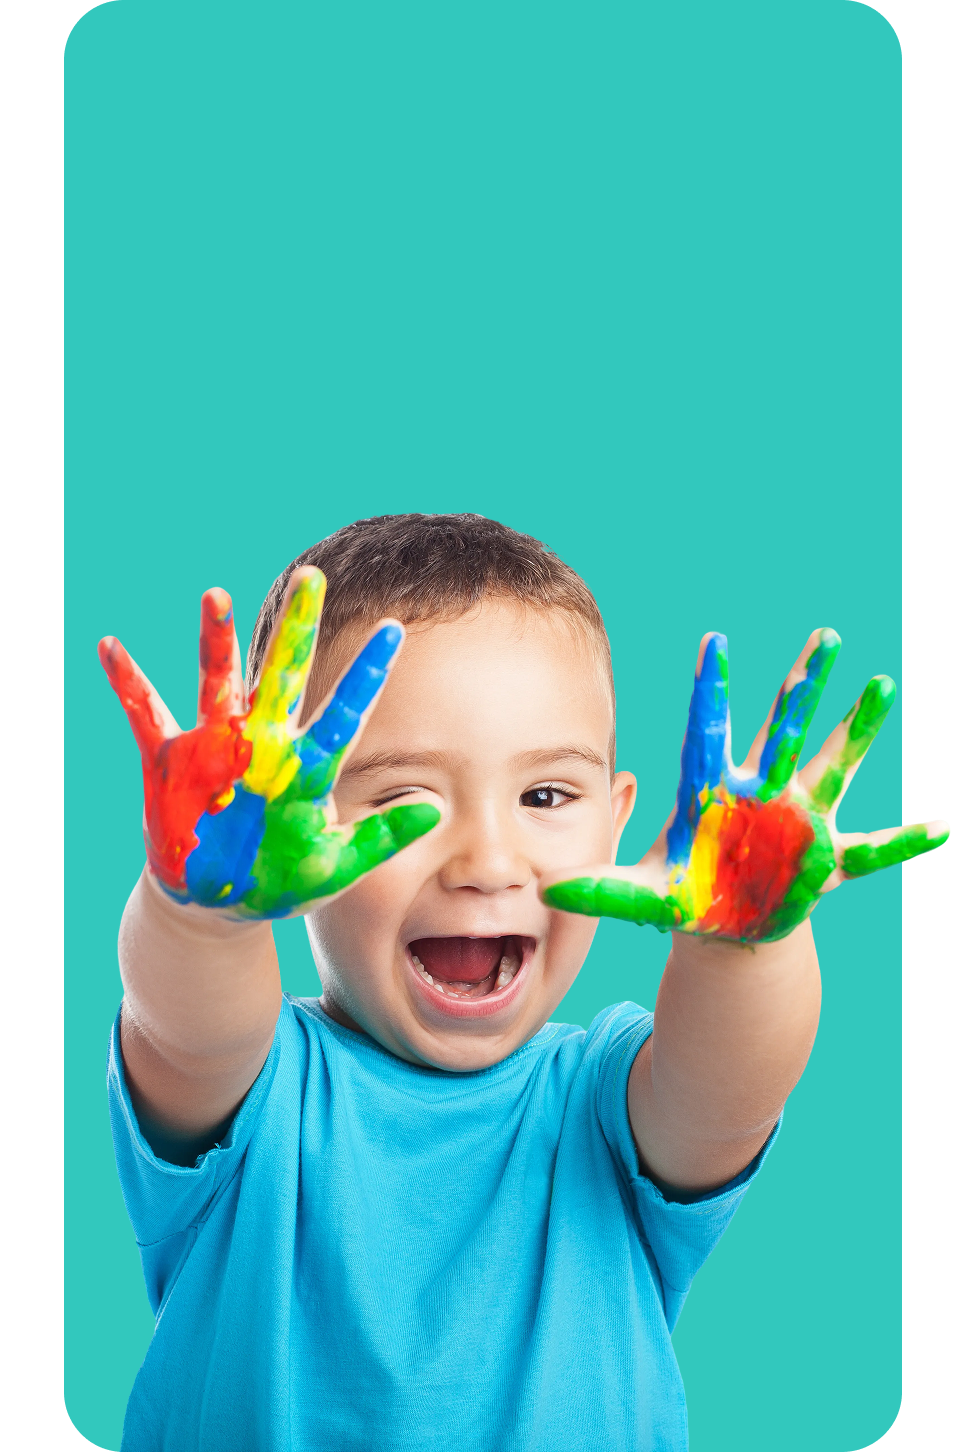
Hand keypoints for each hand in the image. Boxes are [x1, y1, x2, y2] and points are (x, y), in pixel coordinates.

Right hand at [99, 567, 438, 918]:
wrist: (216, 903)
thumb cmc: (280, 881)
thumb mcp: (336, 866)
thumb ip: (381, 838)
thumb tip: (436, 808)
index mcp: (306, 767)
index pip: (344, 711)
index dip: (367, 672)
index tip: (393, 629)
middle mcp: (264, 743)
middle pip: (284, 674)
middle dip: (296, 628)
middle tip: (311, 577)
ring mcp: (217, 748)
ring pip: (219, 681)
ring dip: (216, 641)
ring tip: (215, 595)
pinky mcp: (173, 762)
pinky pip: (147, 715)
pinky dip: (129, 683)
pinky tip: (111, 647)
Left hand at [541, 629, 949, 943]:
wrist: (726, 923)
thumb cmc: (685, 894)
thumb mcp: (642, 893)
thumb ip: (600, 888)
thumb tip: (545, 890)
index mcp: (714, 791)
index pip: (709, 730)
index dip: (711, 689)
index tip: (713, 642)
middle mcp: (763, 792)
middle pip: (784, 729)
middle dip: (803, 686)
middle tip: (825, 634)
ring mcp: (800, 820)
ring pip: (835, 764)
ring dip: (860, 728)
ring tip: (882, 684)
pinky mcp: (826, 858)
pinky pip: (874, 848)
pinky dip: (906, 842)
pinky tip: (943, 829)